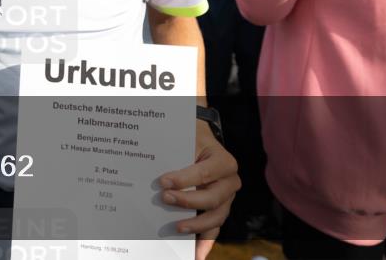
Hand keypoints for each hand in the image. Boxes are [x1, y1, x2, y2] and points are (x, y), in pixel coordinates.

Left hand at [159, 119, 239, 259]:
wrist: (201, 141)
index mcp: (224, 162)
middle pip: (212, 199)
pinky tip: (195, 254)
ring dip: (196, 225)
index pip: (205, 173)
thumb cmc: (192, 138)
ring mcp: (226, 199)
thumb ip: (178, 150)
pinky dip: (205, 243)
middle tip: (164, 199)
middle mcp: (230, 182)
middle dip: (187, 202)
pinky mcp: (219, 211)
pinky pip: (214, 230)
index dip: (184, 179)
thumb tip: (155, 167)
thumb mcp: (188, 137)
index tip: (163, 182)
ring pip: (215, 218)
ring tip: (176, 228)